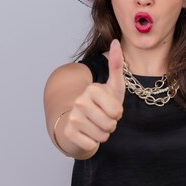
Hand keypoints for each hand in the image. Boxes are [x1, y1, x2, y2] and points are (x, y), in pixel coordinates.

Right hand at [59, 39, 124, 156]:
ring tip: (95, 125)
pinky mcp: (68, 132)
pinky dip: (92, 143)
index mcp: (93, 89)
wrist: (82, 122)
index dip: (118, 114)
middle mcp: (79, 100)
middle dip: (110, 125)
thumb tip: (116, 41)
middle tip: (103, 118)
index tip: (110, 108)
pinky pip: (91, 144)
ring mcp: (72, 116)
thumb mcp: (113, 86)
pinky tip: (87, 134)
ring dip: (102, 134)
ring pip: (101, 136)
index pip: (117, 112)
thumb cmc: (102, 104)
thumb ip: (116, 65)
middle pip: (110, 124)